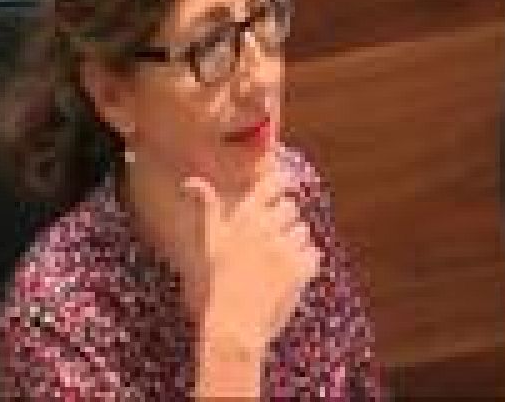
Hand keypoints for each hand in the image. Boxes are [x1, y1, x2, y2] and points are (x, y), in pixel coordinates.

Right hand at [178, 158, 321, 355]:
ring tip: (274, 265)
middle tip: (268, 246)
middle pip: (291, 208)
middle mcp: (266, 227)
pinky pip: (313, 254)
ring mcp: (285, 247)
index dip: (280, 185)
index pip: (273, 183)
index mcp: (244, 217)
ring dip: (294, 245)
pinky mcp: (301, 267)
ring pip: (303, 231)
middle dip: (284, 224)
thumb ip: (207, 207)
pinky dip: (305, 265)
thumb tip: (191, 180)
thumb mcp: (211, 240)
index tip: (281, 189)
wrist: (233, 324)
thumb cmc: (218, 281)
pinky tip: (285, 278)